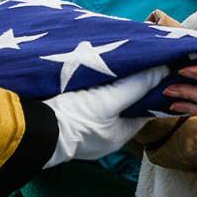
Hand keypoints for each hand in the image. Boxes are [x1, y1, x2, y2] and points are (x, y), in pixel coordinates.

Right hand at [43, 65, 168, 167]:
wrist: (33, 127)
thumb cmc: (76, 118)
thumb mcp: (110, 100)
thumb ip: (136, 86)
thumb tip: (163, 71)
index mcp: (119, 135)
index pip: (143, 110)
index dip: (151, 90)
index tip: (157, 70)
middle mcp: (105, 135)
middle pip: (124, 106)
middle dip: (129, 86)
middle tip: (136, 61)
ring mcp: (86, 129)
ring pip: (105, 103)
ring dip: (110, 86)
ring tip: (116, 62)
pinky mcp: (70, 118)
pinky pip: (88, 102)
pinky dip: (93, 89)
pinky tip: (93, 72)